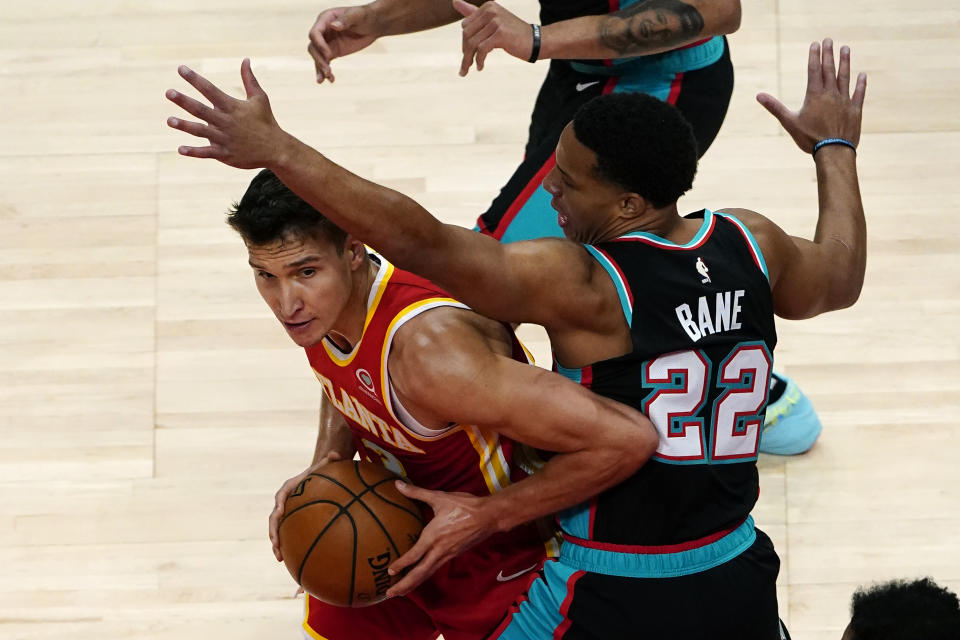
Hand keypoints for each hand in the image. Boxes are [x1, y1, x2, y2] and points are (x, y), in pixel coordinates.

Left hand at [166, 59, 289, 168]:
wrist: (276, 149)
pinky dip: (194, 151)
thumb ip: (249, 79)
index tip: (181, 69)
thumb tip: (245, 60)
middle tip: (169, 92)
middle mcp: (226, 122)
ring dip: (184, 126)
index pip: (210, 90)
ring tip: (169, 120)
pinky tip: (181, 149)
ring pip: (200, 131)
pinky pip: (207, 153)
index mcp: (232, 107)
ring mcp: (224, 139)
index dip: (195, 79)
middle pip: (201, 110)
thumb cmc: (266, 122)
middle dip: (184, 101)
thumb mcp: (260, 98)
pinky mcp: (225, 154)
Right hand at [268, 451, 342, 561]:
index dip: (279, 504)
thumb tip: (337, 453)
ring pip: (277, 531)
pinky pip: (287, 536)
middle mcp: (284, 503)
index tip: (280, 512)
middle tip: (276, 543)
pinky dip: (287, 548)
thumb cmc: (320, 474)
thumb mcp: (324, 466)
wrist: (314, 480)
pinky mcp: (291, 523)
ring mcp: (286, 515)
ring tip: (279, 558)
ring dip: (276, 544)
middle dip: (273, 531)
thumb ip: (330, 460)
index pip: (281, 495)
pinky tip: (291, 561)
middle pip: (274, 518)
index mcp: (289, 489)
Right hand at [308, 6, 379, 82]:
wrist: (372, 25)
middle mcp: (323, 31)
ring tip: (326, 78)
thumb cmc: (364, 16)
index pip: (315, 33)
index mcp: (325, 19)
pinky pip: (325, 63)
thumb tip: (333, 26)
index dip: (319, 45)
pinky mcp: (332, 52)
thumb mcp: (357, 16)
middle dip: (319, 60)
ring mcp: (326, 43)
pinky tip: (330, 80)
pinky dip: (326, 72)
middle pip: (313, 47)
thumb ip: (345, 20)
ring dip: (320, 68)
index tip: (329, 55)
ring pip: (317, 57)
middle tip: (328, 71)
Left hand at [385, 480, 496, 596]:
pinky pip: (436, 568)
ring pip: (428, 573)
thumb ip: (416, 492)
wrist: (488, 516)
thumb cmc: (464, 506)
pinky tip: (420, 576)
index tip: (389, 572)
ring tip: (401, 592)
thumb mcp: (439, 497)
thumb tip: (397, 484)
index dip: (401, 565)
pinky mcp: (454, 555)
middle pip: (420, 573)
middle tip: (390, 594)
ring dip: (414, 584)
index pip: (414, 556)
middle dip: (404, 585)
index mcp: (433, 537)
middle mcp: (439, 550)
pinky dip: (425, 575)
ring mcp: (448, 555)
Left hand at [453, 0, 533, 75]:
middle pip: (467, 35)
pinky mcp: (500, 34)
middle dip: (465, 52)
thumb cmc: (513, 33)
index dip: (465, 42)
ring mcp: (496, 22)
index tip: (468, 54)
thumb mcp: (492, 21)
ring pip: (473, 43)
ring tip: (468, 69)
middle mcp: (491, 11)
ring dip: (468, 60)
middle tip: (466, 66)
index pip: (465, 26)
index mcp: (488, 7)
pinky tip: (480, 67)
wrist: (536, 41)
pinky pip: (482, 50)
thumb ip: (473, 12)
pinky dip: (479, 60)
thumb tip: (454, 1)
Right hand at [757, 38, 866, 153]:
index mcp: (815, 96)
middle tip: (829, 40)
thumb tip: (758, 96)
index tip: (815, 44)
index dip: (814, 56)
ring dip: (845, 62)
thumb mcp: (789, 122)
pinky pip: (859, 94)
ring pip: (845, 77)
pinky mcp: (855, 110)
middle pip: (829, 70)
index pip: (814, 71)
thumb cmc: (809, 138)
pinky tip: (862, 75)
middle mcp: (831, 94)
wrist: (833, 151)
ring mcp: (844, 101)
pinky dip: (860, 84)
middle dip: (829, 54)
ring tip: (845, 49)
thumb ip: (775, 107)